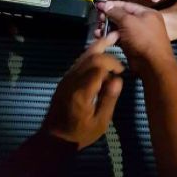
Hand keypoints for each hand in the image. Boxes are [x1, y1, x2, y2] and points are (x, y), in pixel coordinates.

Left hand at [42, 32, 123, 149]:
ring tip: (111, 37)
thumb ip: (109, 99)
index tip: (122, 71)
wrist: (54, 138)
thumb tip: (118, 80)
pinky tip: (100, 53)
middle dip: (107, 52)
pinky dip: (91, 54)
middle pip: (90, 56)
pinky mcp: (65, 79)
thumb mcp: (100, 123)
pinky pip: (79, 61)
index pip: (98, 66)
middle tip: (119, 50)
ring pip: (83, 55)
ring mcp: (67, 78)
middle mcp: (72, 80)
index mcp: (82, 92)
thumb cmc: (80, 133)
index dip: (112, 63)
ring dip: (98, 47)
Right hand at [97, 1, 173, 73]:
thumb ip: (116, 12)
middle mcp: (143, 22)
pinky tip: (101, 37)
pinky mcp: (132, 45)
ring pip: (120, 28)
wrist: (152, 64)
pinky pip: (120, 38)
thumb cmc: (142, 38)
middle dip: (108, 17)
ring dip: (107, 28)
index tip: (99, 5)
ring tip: (97, 30)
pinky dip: (111, 37)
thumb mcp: (128, 21)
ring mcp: (138, 34)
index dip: (112, 5)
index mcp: (146, 13)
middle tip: (98, 19)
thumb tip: (106, 5)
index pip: (126, 5)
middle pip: (122, 16)